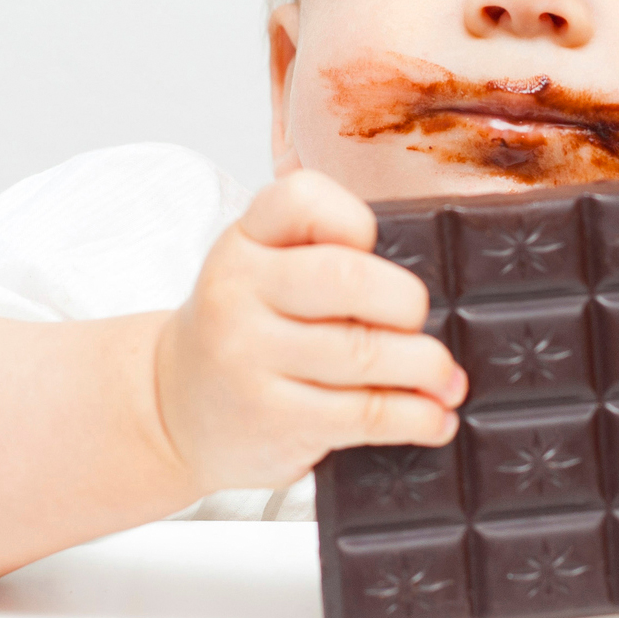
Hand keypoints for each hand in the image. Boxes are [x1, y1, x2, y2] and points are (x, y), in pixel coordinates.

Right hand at [151, 171, 466, 493]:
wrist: (172, 408)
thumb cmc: (242, 329)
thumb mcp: (260, 269)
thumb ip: (323, 255)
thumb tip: (431, 291)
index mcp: (244, 240)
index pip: (303, 198)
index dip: (353, 219)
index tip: (371, 245)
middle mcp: (238, 291)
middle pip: (349, 277)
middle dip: (406, 302)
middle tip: (417, 320)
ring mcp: (250, 357)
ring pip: (366, 351)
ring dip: (428, 367)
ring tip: (446, 378)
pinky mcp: (274, 419)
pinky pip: (366, 413)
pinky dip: (418, 416)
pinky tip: (435, 417)